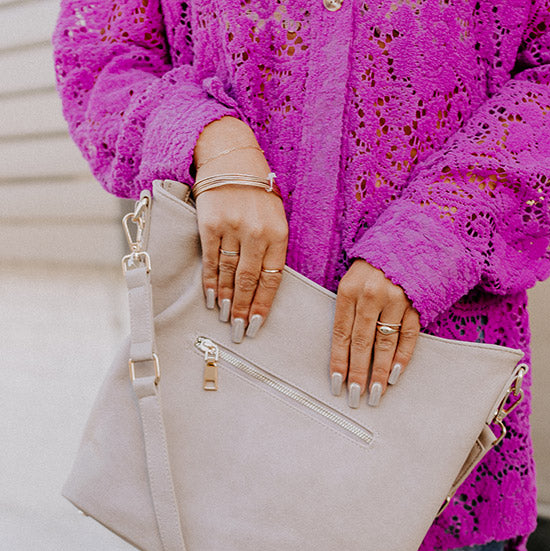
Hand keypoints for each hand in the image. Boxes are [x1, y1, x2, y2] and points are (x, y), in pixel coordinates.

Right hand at [193, 117, 288, 340]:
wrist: (231, 158)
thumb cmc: (256, 193)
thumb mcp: (275, 218)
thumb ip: (272, 249)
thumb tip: (263, 287)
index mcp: (278, 234)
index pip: (272, 279)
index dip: (263, 305)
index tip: (256, 325)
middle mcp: (257, 233)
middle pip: (249, 281)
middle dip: (242, 309)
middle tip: (238, 331)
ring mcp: (233, 229)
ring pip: (228, 273)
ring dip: (225, 298)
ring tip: (224, 317)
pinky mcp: (211, 224)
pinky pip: (210, 260)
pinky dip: (209, 281)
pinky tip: (209, 297)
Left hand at [330, 259, 419, 406]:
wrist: (413, 236)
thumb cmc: (376, 262)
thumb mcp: (353, 278)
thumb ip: (347, 308)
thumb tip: (344, 349)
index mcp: (349, 289)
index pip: (341, 334)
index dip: (339, 362)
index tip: (337, 385)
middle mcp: (371, 294)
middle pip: (362, 342)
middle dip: (359, 373)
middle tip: (356, 397)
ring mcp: (396, 298)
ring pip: (385, 342)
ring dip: (380, 371)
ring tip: (376, 393)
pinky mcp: (417, 301)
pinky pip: (409, 335)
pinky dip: (402, 356)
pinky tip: (395, 375)